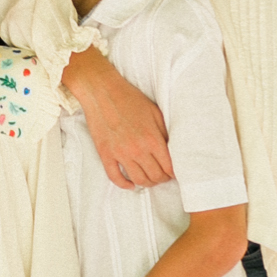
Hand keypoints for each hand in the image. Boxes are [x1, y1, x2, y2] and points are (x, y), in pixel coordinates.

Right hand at [64, 47, 171, 188]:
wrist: (102, 91)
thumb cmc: (129, 99)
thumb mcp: (155, 113)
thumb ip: (164, 133)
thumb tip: (170, 150)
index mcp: (153, 138)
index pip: (169, 167)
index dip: (174, 173)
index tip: (174, 172)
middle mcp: (138, 149)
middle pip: (155, 176)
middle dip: (162, 179)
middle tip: (163, 176)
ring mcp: (120, 153)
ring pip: (138, 180)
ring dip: (147, 183)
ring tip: (149, 179)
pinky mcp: (105, 154)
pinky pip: (115, 177)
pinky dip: (124, 184)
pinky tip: (130, 184)